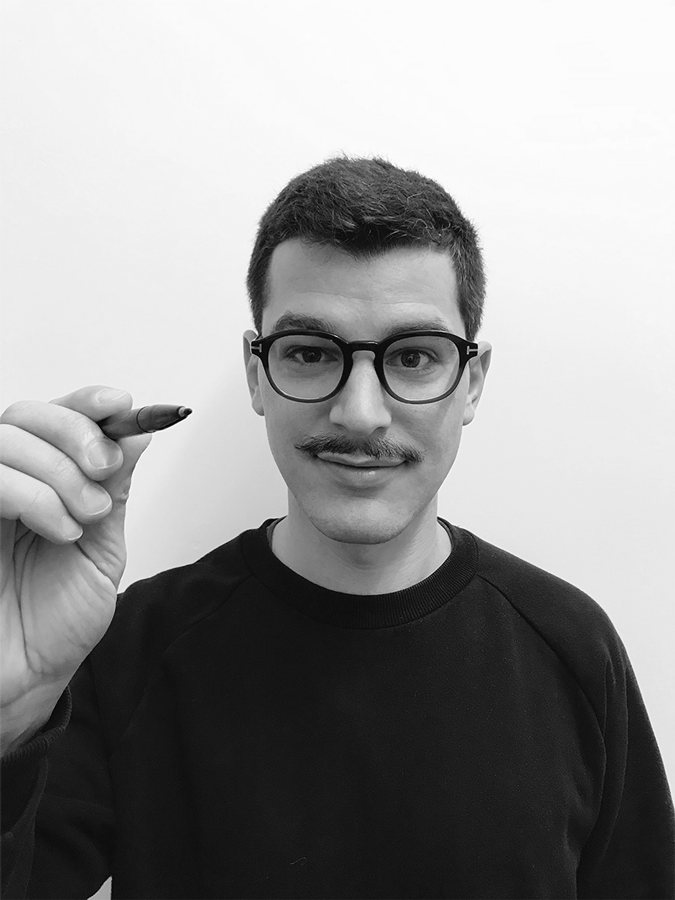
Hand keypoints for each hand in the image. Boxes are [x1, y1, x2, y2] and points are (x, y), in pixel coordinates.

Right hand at [0, 386, 150, 746]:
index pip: (55, 416)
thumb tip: (137, 433)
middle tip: (103, 471)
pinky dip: (32, 494)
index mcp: (42, 481)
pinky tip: (59, 528)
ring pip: (5, 439)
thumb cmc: (57, 620)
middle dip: (75, 434)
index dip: (86, 402)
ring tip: (85, 516)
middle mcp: (6, 482)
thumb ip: (113, 489)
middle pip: (24, 415)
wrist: (26, 677)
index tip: (122, 405)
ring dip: (59, 472)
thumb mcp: (102, 547)